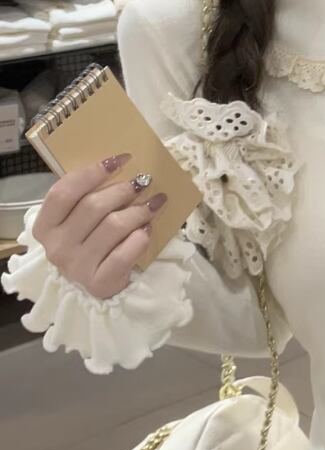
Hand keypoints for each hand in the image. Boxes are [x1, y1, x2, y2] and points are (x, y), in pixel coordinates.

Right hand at [32, 154, 166, 299]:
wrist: (101, 290)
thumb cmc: (92, 247)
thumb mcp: (80, 223)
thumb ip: (88, 200)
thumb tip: (120, 169)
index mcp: (45, 227)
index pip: (64, 192)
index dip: (92, 172)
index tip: (119, 159)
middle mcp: (57, 247)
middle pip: (93, 206)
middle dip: (123, 190)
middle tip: (144, 182)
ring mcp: (77, 266)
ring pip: (113, 226)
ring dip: (139, 210)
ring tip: (155, 202)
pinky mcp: (99, 282)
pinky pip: (125, 253)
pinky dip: (140, 238)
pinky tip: (148, 229)